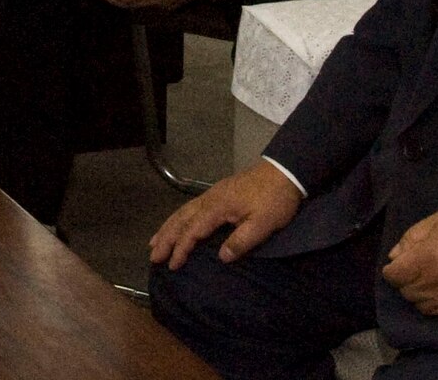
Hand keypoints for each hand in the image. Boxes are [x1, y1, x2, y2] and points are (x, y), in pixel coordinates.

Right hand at [149, 159, 302, 269]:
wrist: (284, 171)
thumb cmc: (274, 200)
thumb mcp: (263, 224)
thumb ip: (241, 241)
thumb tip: (221, 257)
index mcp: (218, 207)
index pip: (193, 230)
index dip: (182, 248)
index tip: (172, 265)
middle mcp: (210, 199)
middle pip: (182, 219)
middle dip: (166, 238)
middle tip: (152, 256)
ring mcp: (213, 194)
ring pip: (184, 211)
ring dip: (168, 227)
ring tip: (154, 241)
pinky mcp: (219, 193)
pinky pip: (191, 207)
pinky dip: (179, 217)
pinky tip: (177, 223)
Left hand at [381, 205, 437, 319]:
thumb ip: (412, 237)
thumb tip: (395, 256)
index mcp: (427, 260)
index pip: (394, 276)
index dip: (393, 269)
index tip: (400, 263)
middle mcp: (437, 286)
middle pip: (407, 293)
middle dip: (406, 281)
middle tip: (418, 269)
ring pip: (423, 307)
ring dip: (422, 295)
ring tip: (433, 281)